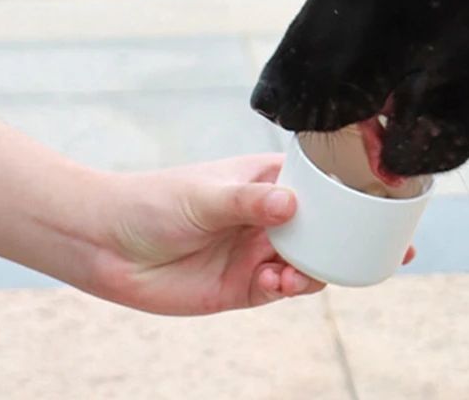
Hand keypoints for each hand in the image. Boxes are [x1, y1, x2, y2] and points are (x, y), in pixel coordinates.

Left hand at [90, 154, 324, 315]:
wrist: (107, 246)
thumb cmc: (155, 203)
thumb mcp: (205, 196)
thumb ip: (248, 202)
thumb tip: (290, 205)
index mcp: (266, 179)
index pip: (316, 183)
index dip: (341, 193)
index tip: (361, 204)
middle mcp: (269, 215)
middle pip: (319, 228)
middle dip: (334, 240)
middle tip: (337, 250)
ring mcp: (257, 250)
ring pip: (305, 262)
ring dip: (311, 269)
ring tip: (295, 274)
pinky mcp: (243, 286)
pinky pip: (279, 288)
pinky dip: (286, 287)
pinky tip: (274, 282)